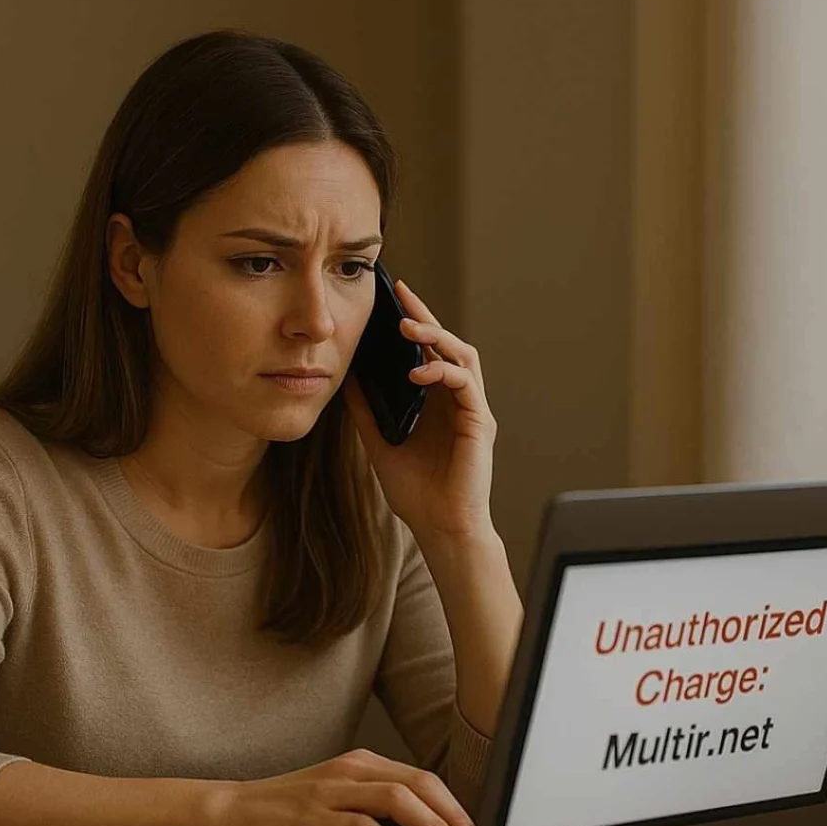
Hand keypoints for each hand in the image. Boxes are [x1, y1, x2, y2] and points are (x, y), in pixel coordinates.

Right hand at [203, 748, 474, 825]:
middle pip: (417, 783)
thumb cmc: (286, 811)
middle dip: (451, 815)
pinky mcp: (312, 818)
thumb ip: (375, 808)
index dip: (452, 804)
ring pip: (396, 800)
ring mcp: (331, 791)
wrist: (230, 811)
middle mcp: (350, 770)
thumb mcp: (338, 800)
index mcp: (361, 763)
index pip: (421, 777)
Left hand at [343, 279, 496, 540]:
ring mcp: (472, 410)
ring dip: (437, 338)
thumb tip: (346, 378)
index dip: (415, 323)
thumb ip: (366, 411)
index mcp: (436, 403)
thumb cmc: (417, 493)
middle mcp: (457, 401)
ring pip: (463, 356)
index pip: (428, 353)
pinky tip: (419, 373)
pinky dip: (443, 371)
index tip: (394, 298)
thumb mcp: (379, 443)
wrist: (440, 528)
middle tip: (403, 296)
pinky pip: (466, 384)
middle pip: (448, 345)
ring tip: (408, 329)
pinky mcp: (480, 423)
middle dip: (426, 318)